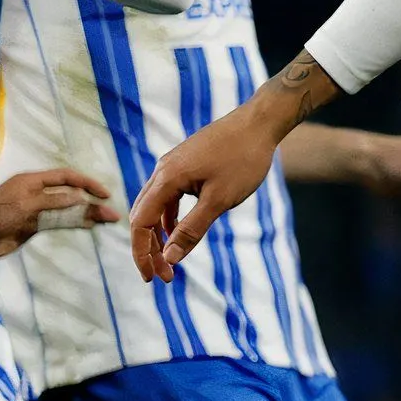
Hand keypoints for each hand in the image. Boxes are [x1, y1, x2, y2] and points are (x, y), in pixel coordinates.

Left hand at [0, 167, 117, 256]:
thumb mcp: (23, 205)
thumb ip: (51, 201)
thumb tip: (78, 197)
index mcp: (31, 181)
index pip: (65, 177)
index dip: (86, 183)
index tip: (103, 194)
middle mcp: (35, 194)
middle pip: (69, 195)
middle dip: (90, 202)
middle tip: (111, 213)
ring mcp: (34, 212)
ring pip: (66, 211)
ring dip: (85, 215)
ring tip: (105, 221)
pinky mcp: (30, 228)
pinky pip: (57, 224)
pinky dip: (73, 225)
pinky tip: (87, 227)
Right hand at [132, 53, 338, 280]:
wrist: (260, 121)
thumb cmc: (244, 158)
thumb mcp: (220, 200)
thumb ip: (192, 229)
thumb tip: (170, 258)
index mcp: (166, 178)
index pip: (140, 223)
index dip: (143, 254)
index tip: (153, 278)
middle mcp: (163, 170)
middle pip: (142, 216)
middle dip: (149, 248)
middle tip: (165, 275)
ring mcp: (173, 164)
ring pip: (154, 206)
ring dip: (159, 233)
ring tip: (171, 258)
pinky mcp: (185, 163)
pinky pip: (168, 195)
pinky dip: (169, 216)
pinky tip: (178, 231)